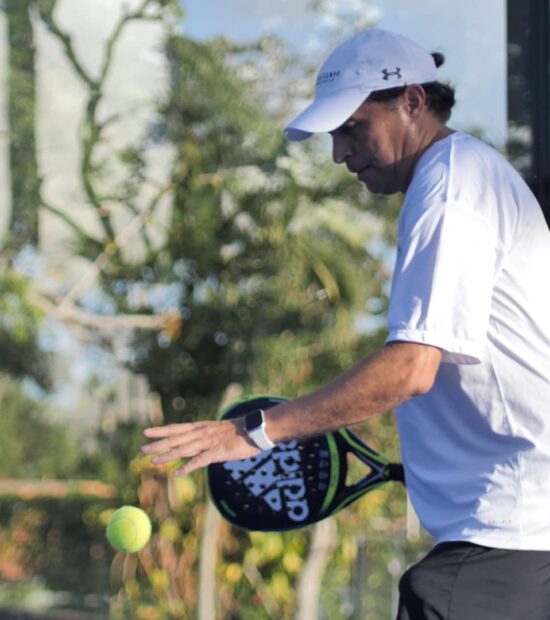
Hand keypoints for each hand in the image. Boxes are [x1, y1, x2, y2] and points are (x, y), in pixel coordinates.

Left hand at [141, 418, 260, 475]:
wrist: (257, 429)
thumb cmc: (241, 431)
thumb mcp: (219, 432)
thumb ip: (207, 438)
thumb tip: (199, 446)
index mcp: (202, 427)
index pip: (177, 428)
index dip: (161, 430)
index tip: (146, 431)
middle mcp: (202, 433)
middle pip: (176, 438)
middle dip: (159, 443)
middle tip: (142, 448)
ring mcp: (209, 442)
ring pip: (184, 449)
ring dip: (168, 455)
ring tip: (153, 461)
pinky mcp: (217, 452)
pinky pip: (199, 461)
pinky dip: (187, 467)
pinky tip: (177, 473)